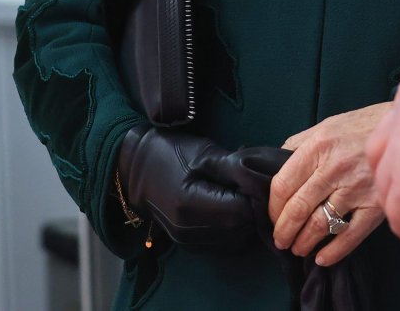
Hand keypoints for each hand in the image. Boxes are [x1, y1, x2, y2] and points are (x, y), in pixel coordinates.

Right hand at [119, 127, 270, 251]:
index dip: (254, 197)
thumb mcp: (205, 154)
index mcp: (189, 204)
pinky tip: (231, 209)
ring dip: (245, 222)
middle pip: (239, 230)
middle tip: (252, 188)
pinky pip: (222, 244)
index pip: (240, 212)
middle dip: (252, 210)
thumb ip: (233, 169)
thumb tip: (260, 182)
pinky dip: (233, 229)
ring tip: (241, 197)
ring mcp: (186, 240)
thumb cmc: (173, 154)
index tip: (256, 181)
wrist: (139, 171)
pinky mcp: (188, 245)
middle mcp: (186, 229)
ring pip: (234, 240)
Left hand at [270, 103, 390, 264]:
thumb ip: (302, 144)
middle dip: (284, 231)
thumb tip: (278, 165)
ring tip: (299, 248)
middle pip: (297, 209)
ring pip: (319, 225)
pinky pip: (349, 236)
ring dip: (303, 243)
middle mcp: (335, 167)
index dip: (272, 207)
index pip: (282, 185)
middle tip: (281, 240)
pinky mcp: (376, 205)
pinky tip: (322, 258)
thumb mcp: (329, 125)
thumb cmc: (365, 125)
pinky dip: (333, 252)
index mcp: (320, 145)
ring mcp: (356, 188)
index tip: (272, 216)